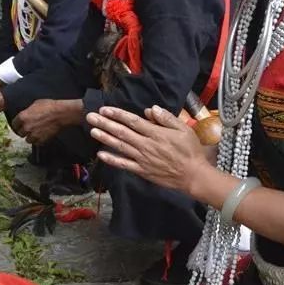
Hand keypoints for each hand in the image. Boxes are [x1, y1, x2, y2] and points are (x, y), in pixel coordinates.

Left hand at [12, 99, 77, 144]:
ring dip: (31, 137)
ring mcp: (33, 135)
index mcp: (22, 117)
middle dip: (25, 131)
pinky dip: (39, 140)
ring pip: (28, 140)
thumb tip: (27, 113)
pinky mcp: (41, 140)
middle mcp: (26, 127)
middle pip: (20, 133)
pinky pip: (37, 143)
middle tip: (30, 128)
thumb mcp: (35, 104)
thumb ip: (28, 111)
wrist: (60, 114)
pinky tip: (42, 135)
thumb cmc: (49, 106)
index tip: (20, 125)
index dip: (18, 125)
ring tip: (36, 133)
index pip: (14, 125)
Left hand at [86, 105, 206, 193]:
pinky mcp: (142, 171)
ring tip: (92, 131)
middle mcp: (146, 145)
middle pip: (122, 132)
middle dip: (105, 124)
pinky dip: (112, 160)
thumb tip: (150, 109)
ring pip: (120, 146)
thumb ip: (166, 118)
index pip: (133, 121)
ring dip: (105, 138)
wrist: (193, 175)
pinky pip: (124, 164)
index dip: (117, 114)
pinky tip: (101, 154)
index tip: (105, 109)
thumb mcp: (184, 129)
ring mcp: (142, 159)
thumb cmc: (190, 150)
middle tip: (90, 117)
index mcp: (156, 133)